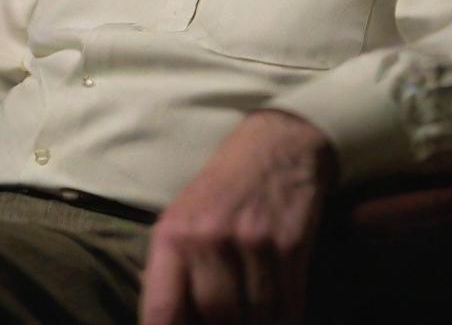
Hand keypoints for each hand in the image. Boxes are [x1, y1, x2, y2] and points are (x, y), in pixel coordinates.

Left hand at [139, 109, 336, 324]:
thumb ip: (172, 268)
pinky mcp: (289, 243)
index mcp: (174, 233)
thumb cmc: (225, 185)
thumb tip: (162, 320)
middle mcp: (209, 237)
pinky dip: (287, 316)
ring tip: (257, 314)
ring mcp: (251, 240)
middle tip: (231, 317)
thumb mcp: (184, 214)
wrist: (278, 144)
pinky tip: (283, 311)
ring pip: (255, 316)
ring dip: (259, 322)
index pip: (162, 310)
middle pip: (215, 316)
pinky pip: (288, 303)